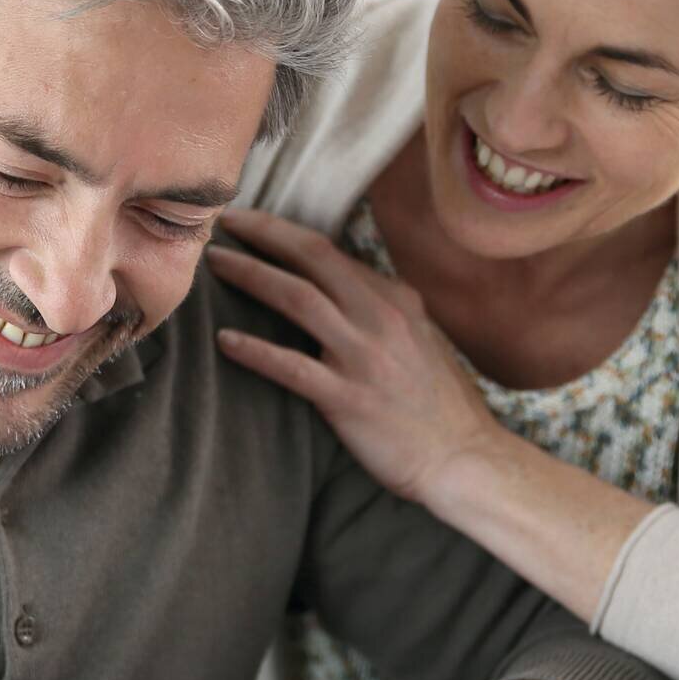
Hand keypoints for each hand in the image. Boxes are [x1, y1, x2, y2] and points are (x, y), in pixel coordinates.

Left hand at [206, 207, 500, 505]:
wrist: (464, 458)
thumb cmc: (439, 405)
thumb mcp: (419, 339)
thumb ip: (382, 311)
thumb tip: (342, 291)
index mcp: (397, 299)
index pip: (331, 252)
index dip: (285, 233)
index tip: (251, 224)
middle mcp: (381, 317)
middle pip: (312, 258)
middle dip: (263, 233)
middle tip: (223, 222)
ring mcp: (365, 356)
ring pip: (298, 299)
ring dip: (251, 276)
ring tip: (214, 264)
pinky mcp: (349, 399)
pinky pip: (293, 368)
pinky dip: (255, 352)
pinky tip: (224, 341)